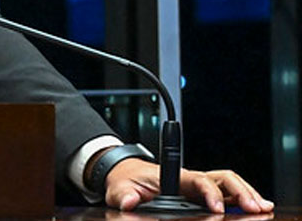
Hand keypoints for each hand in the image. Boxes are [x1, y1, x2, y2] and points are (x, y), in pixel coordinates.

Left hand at [104, 158, 273, 212]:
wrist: (125, 172)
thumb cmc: (126, 179)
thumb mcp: (118, 189)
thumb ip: (124, 196)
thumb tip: (130, 202)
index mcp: (173, 177)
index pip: (197, 181)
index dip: (210, 193)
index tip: (217, 208)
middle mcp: (189, 178)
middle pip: (222, 178)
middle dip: (240, 191)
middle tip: (255, 208)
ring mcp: (198, 185)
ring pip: (228, 183)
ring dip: (246, 193)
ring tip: (262, 207)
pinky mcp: (201, 193)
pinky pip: (226, 192)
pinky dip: (242, 198)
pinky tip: (256, 207)